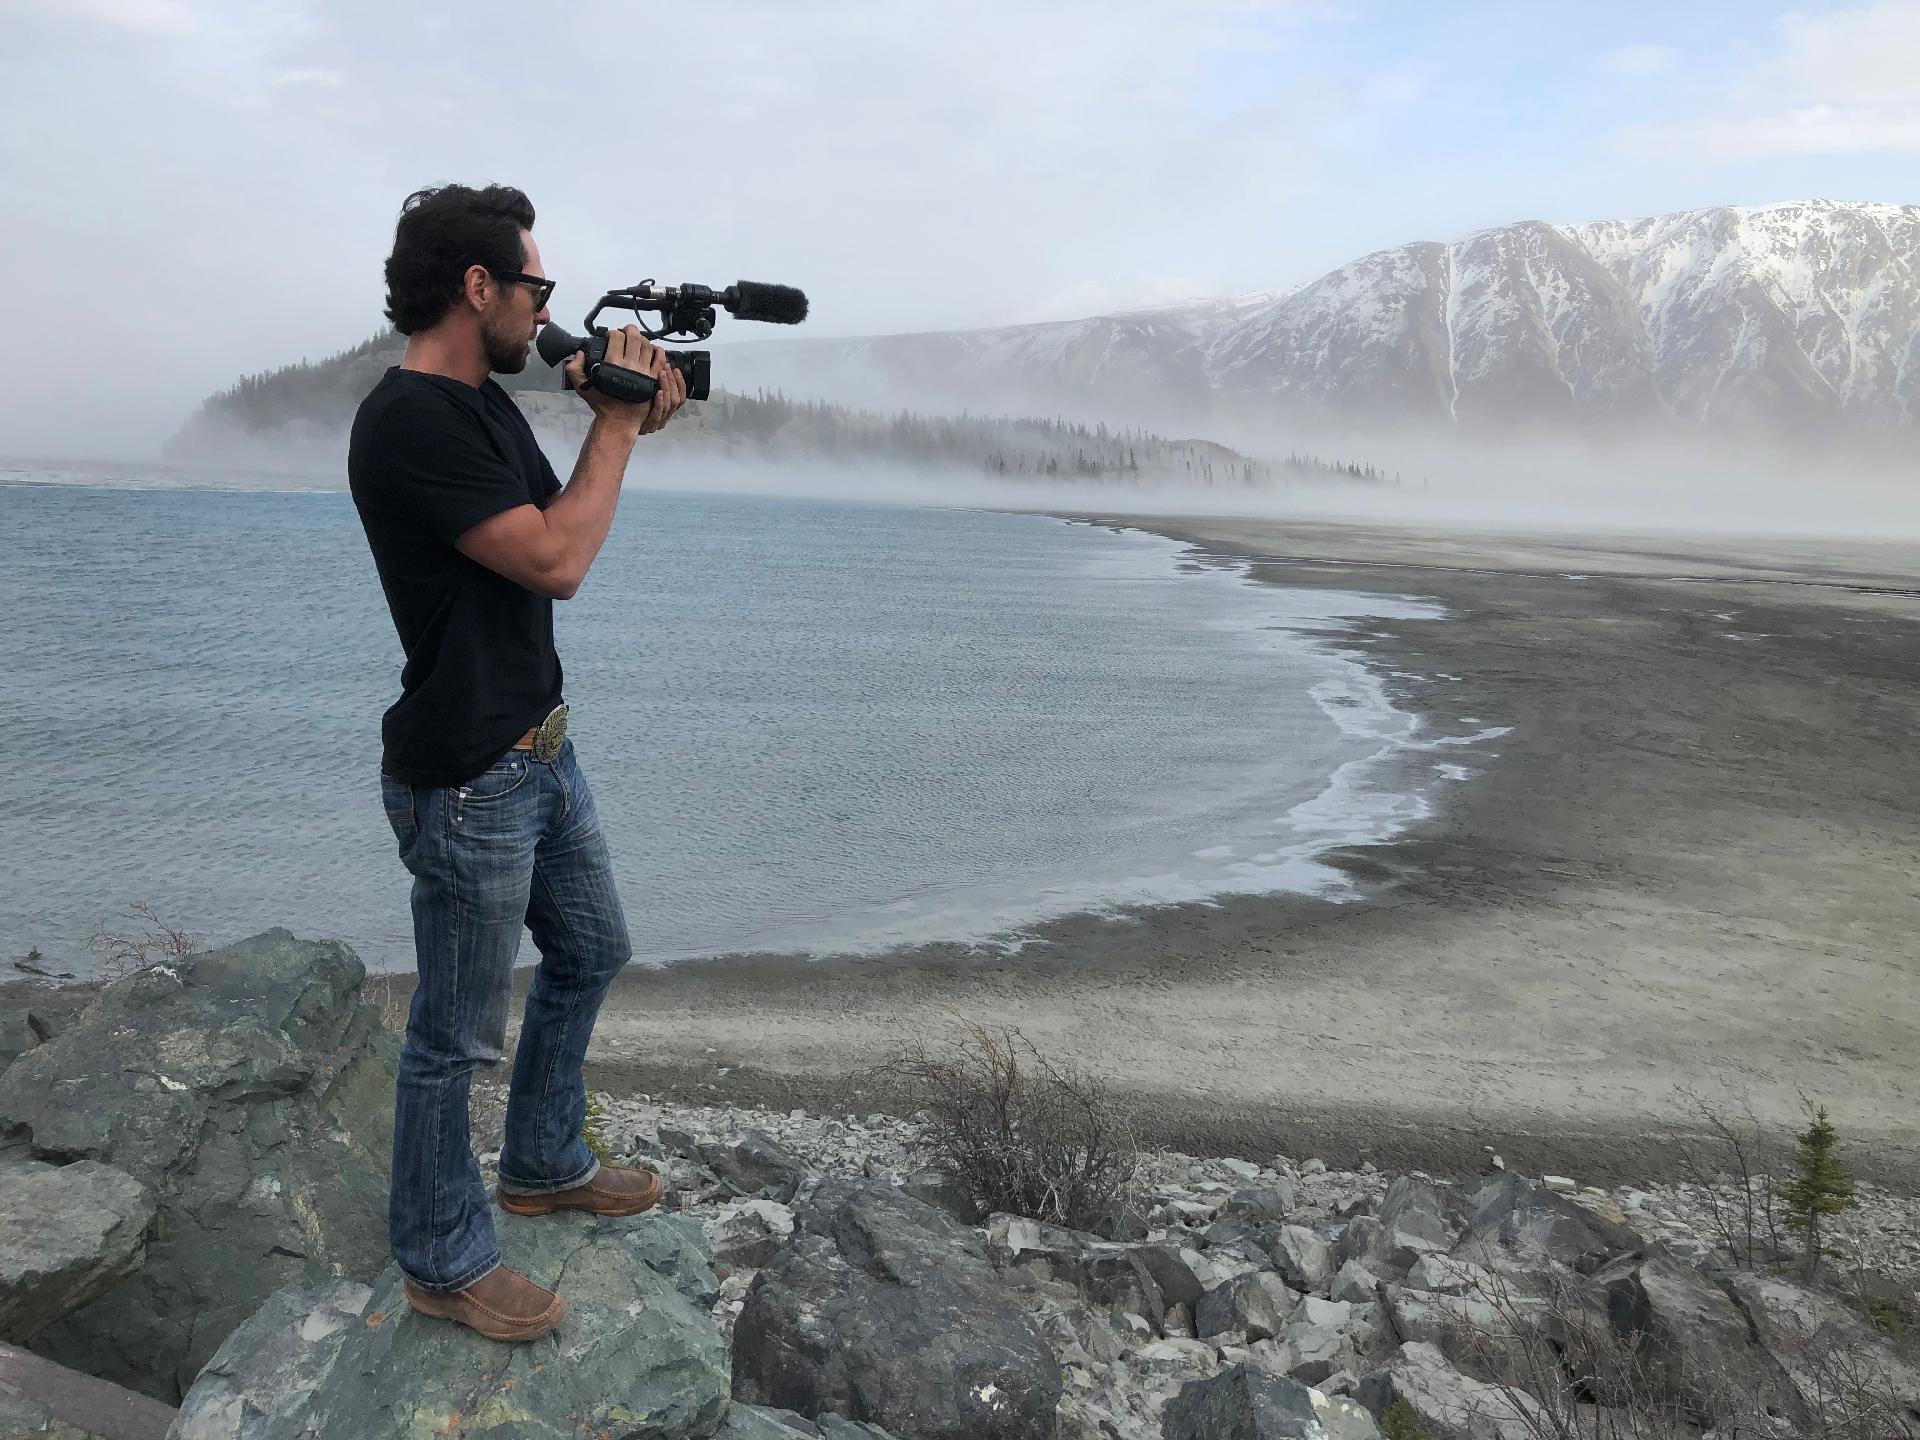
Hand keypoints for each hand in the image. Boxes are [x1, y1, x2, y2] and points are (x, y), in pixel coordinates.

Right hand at [564, 324, 688, 436]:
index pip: (617, 337)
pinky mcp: (654, 380)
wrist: (619, 420)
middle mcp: (630, 366)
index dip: (614, 332)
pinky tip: (654, 350)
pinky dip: (658, 352)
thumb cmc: (602, 404)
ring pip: (648, 346)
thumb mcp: (582, 386)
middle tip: (627, 331)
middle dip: (630, 330)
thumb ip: (574, 368)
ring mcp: (644, 372)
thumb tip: (580, 353)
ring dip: (644, 339)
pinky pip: (660, 360)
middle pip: (635, 337)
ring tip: (639, 340)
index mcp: (613, 364)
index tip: (612, 335)